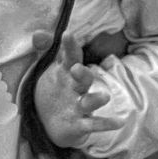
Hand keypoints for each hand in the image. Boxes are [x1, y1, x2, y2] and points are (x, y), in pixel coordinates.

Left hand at [30, 31, 124, 149]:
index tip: (67, 34)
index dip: (69, 46)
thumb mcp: (48, 70)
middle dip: (82, 74)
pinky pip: (93, 124)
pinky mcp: (80, 125)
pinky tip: (119, 122)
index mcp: (66, 73)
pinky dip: (106, 124)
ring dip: (96, 100)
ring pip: (89, 101)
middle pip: (83, 79)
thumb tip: (38, 33)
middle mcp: (76, 88)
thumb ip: (44, 50)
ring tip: (105, 97)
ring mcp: (79, 106)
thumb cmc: (54, 91)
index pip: (69, 57)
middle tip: (76, 69)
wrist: (52, 123)